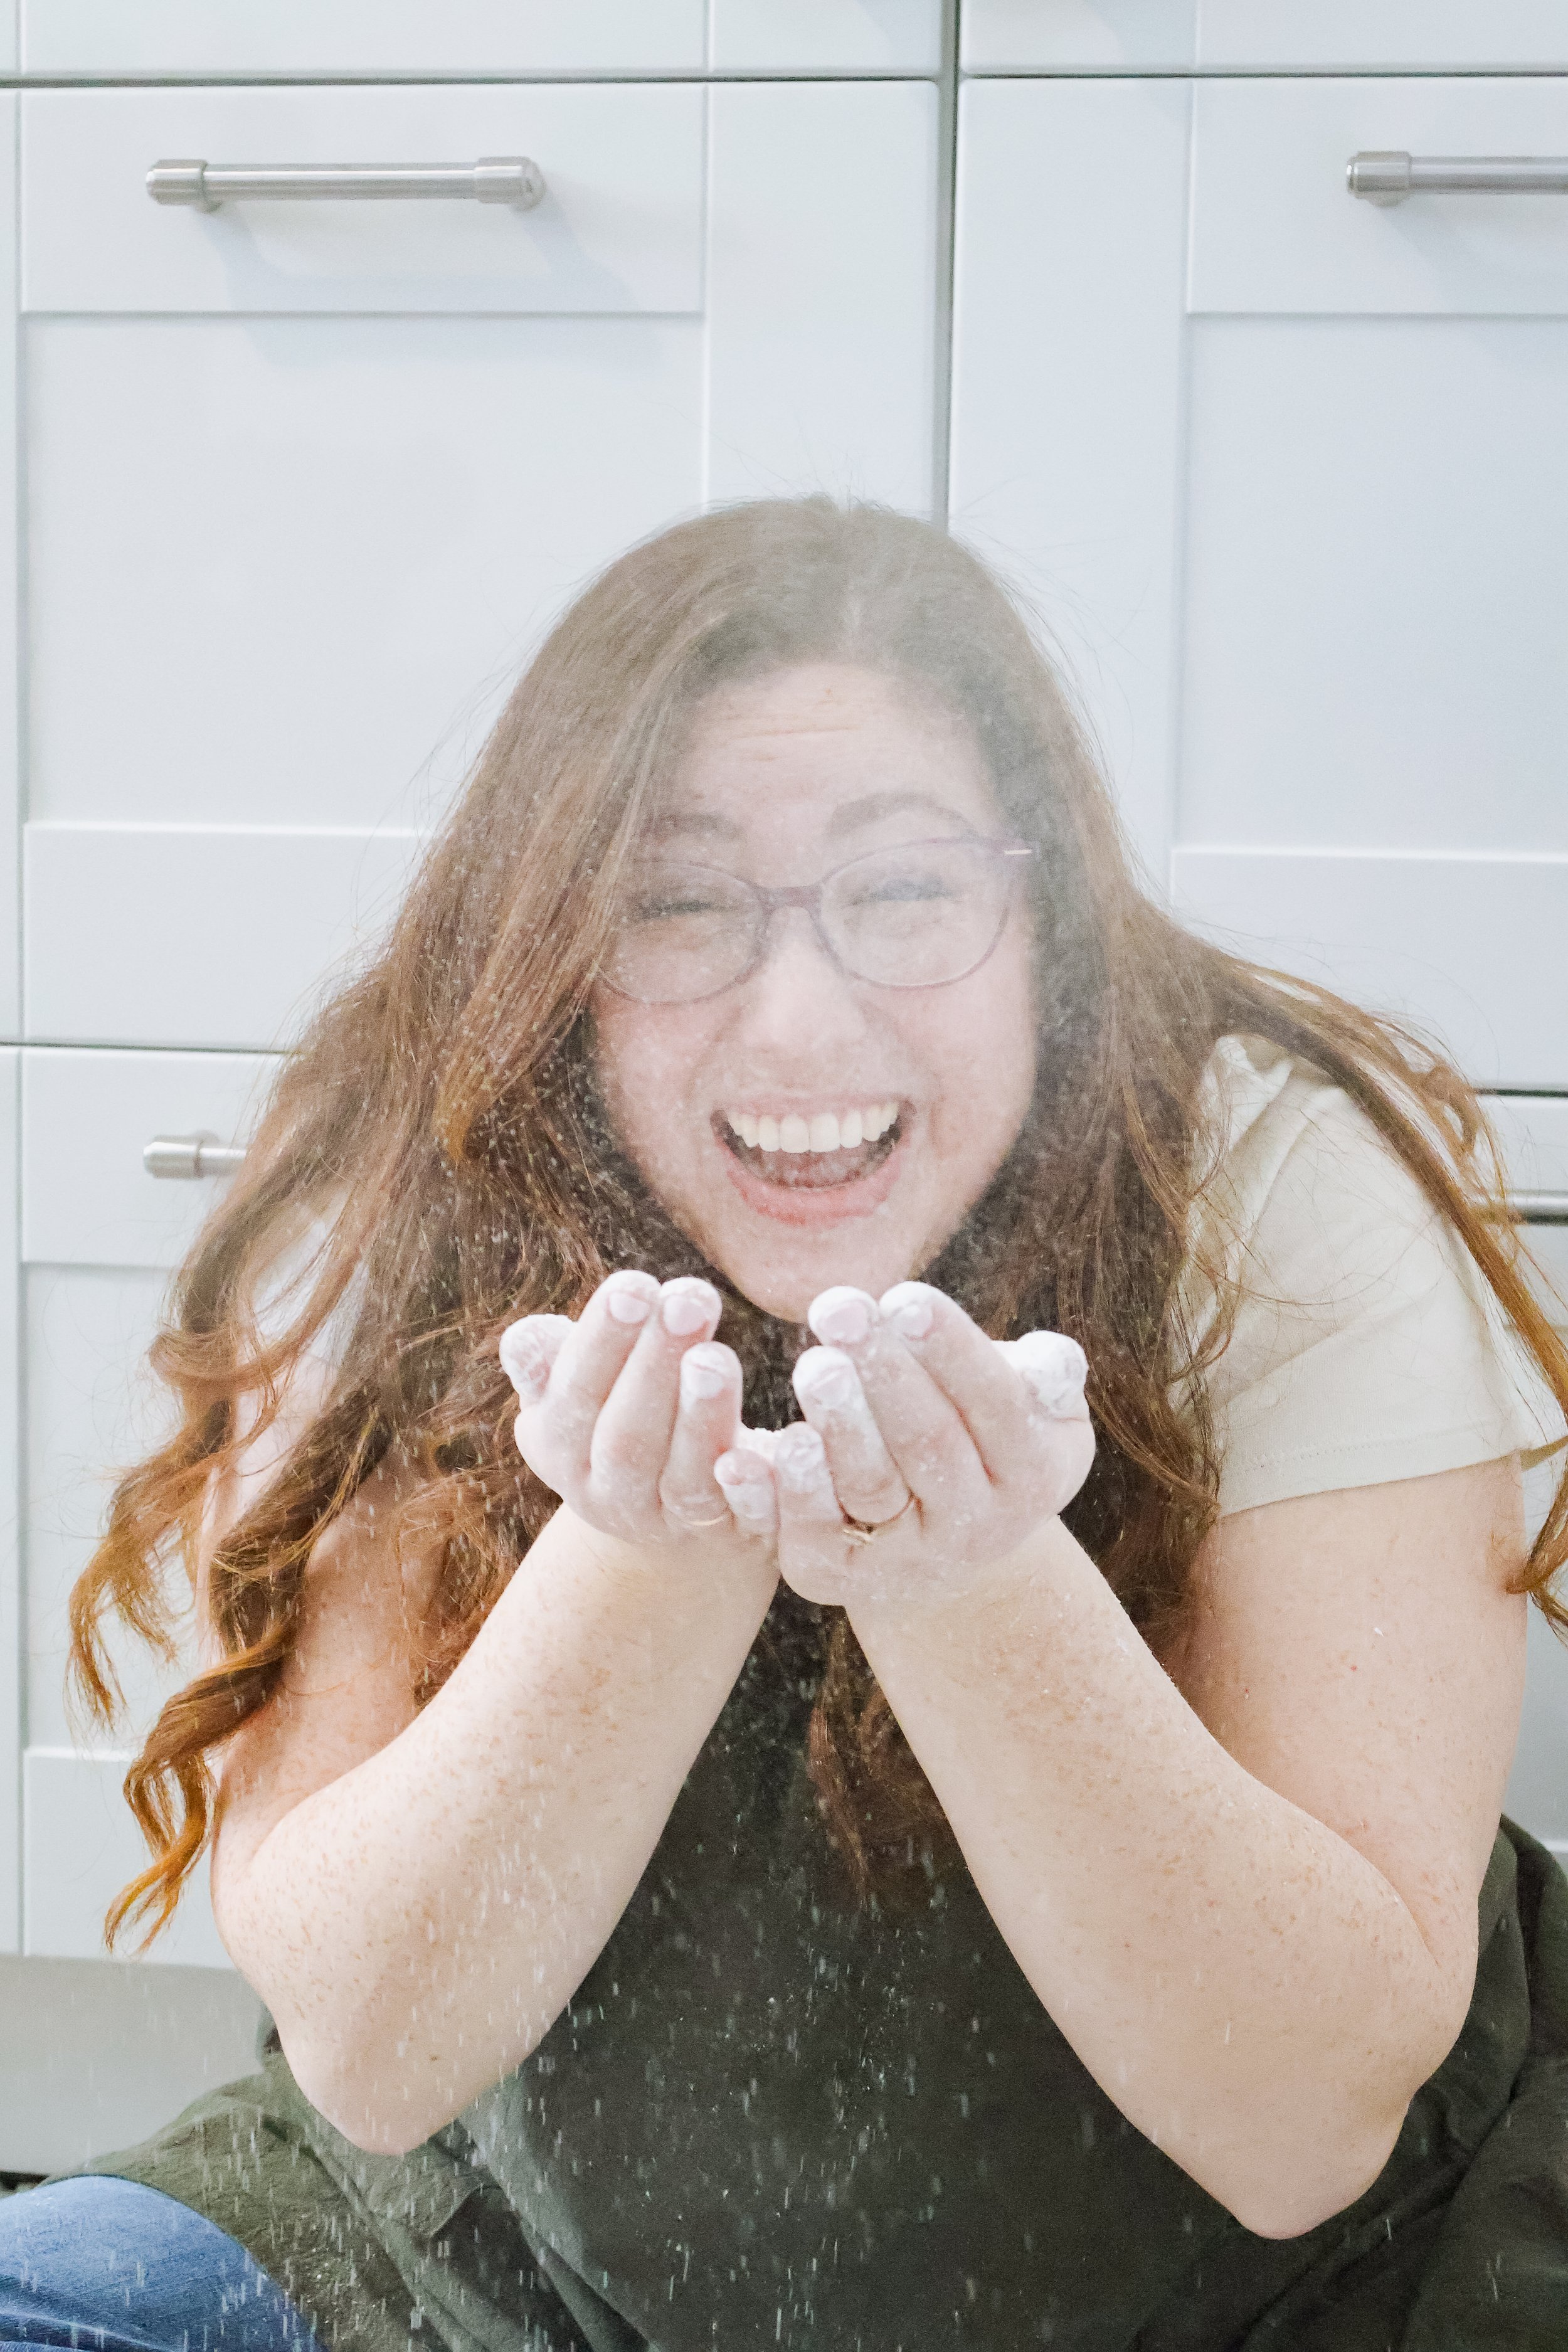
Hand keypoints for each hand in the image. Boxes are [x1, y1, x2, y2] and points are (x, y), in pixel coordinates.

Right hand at [500, 1271, 772, 1565]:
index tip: (637, 1284)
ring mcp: (670, 1524)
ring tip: (717, 1355)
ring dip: (701, 1417)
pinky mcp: (735, 1535)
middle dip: (655, 1365)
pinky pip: (744, 1518)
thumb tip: (529, 1337)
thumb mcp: (574, 1390)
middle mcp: (608, 1496)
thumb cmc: (619, 1414)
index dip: (604, 1342)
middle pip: (626, 1438)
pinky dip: (753, 1488)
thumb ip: (551, 1361)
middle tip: (688, 1298)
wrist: (668, 1516)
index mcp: (558, 1448)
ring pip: (684, 1480)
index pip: (575, 1395)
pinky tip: (767, 1445)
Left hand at [713, 1282, 1093, 1607]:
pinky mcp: (839, 1579)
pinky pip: (809, 1536)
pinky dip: (779, 1494)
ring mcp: (909, 1559)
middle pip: (928, 1445)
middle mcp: (977, 1525)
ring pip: (869, 1489)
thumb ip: (1050, 1375)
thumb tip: (1050, 1366)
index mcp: (1033, 1471)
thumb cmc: (989, 1435)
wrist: (949, 1545)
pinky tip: (746, 1451)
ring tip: (811, 1365)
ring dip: (838, 1425)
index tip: (904, 1297)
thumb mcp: (1038, 1409)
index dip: (951, 1351)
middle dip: (884, 1372)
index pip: (995, 1405)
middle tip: (838, 1308)